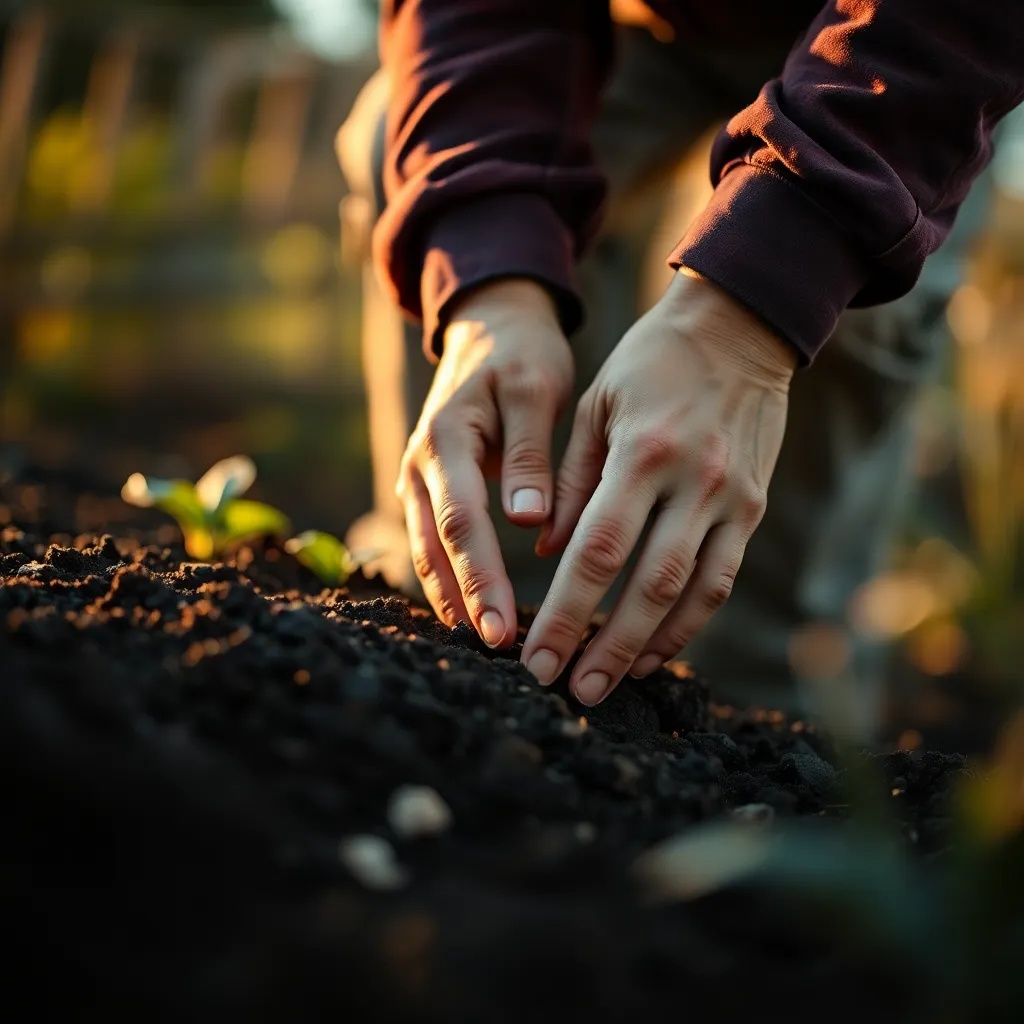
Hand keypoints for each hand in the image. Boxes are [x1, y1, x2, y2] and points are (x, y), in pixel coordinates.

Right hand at [397, 278, 573, 646]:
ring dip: (451, 598)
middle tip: (497, 652)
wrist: (490, 327)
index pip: (461, 521)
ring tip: (483, 646)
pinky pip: (432, 542)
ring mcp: (418, 479)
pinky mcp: (429, 489)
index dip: (479, 578)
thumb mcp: (534, 388)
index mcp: (445, 438)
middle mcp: (420, 464)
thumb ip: (528, 453)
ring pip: (425, 551)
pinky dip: (449, 579)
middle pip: (435, 546)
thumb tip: (528, 521)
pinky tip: (473, 613)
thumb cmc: (521, 355)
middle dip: (464, 602)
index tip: (502, 627)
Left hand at [521, 271, 796, 703]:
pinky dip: (690, 622)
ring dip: (649, 648)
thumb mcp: (595, 405)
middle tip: (570, 690)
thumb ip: (570, 481)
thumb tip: (548, 550)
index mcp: (644, 453)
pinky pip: (722, 579)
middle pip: (647, 586)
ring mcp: (733, 499)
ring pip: (693, 594)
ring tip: (610, 685)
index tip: (536, 654)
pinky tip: (656, 650)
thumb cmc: (650, 364)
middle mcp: (695, 482)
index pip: (599, 550)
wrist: (739, 330)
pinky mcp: (753, 509)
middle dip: (605, 647)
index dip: (567, 611)